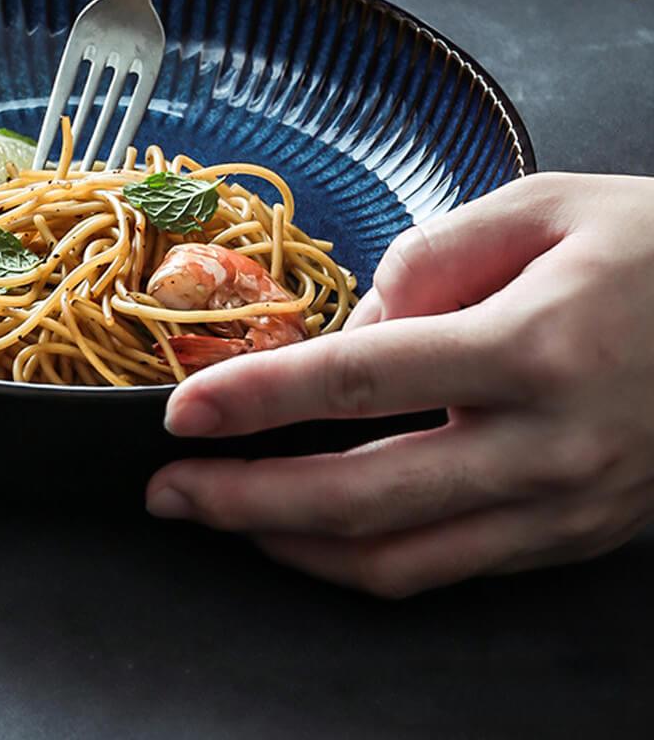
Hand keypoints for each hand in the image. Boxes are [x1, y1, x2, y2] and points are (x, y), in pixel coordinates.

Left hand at [145, 173, 653, 596]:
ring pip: (403, 561)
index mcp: (531, 346)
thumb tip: (350, 333)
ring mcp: (565, 505)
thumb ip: (427, 263)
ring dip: (294, 547)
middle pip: (363, 497)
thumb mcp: (538, 209)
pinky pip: (453, 565)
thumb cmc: (653, 246)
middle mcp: (546, 443)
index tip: (182, 413)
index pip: (358, 380)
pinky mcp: (576, 533)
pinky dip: (367, 558)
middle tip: (169, 492)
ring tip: (224, 519)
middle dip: (247, 501)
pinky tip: (314, 531)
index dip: (256, 399)